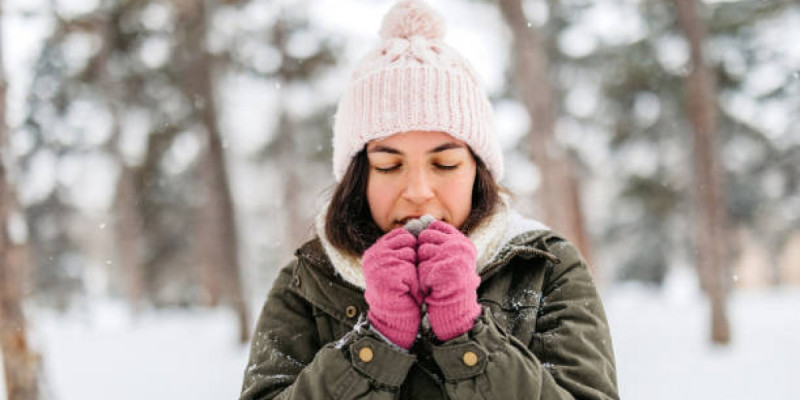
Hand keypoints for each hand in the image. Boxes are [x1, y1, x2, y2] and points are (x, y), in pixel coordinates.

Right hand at [362, 228, 421, 349]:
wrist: (394, 318)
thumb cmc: (402, 292)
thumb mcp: (401, 265)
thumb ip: (406, 246)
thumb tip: (426, 219)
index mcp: (375, 251)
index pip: (401, 234)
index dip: (412, 247)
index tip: (410, 264)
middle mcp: (374, 254)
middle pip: (407, 240)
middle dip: (413, 257)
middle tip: (407, 276)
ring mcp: (379, 263)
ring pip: (410, 252)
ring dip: (415, 270)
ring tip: (406, 284)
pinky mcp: (388, 274)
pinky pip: (410, 268)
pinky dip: (413, 280)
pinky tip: (406, 291)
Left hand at [417, 221, 480, 341]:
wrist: (455, 307)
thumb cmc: (449, 281)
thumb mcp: (451, 256)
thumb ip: (441, 239)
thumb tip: (422, 218)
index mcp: (463, 243)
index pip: (436, 226)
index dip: (429, 237)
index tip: (431, 251)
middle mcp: (459, 246)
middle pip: (426, 236)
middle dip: (424, 250)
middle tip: (433, 267)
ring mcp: (450, 257)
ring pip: (421, 249)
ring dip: (422, 263)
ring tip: (433, 275)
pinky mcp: (439, 268)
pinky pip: (420, 264)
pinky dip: (422, 275)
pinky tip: (432, 283)